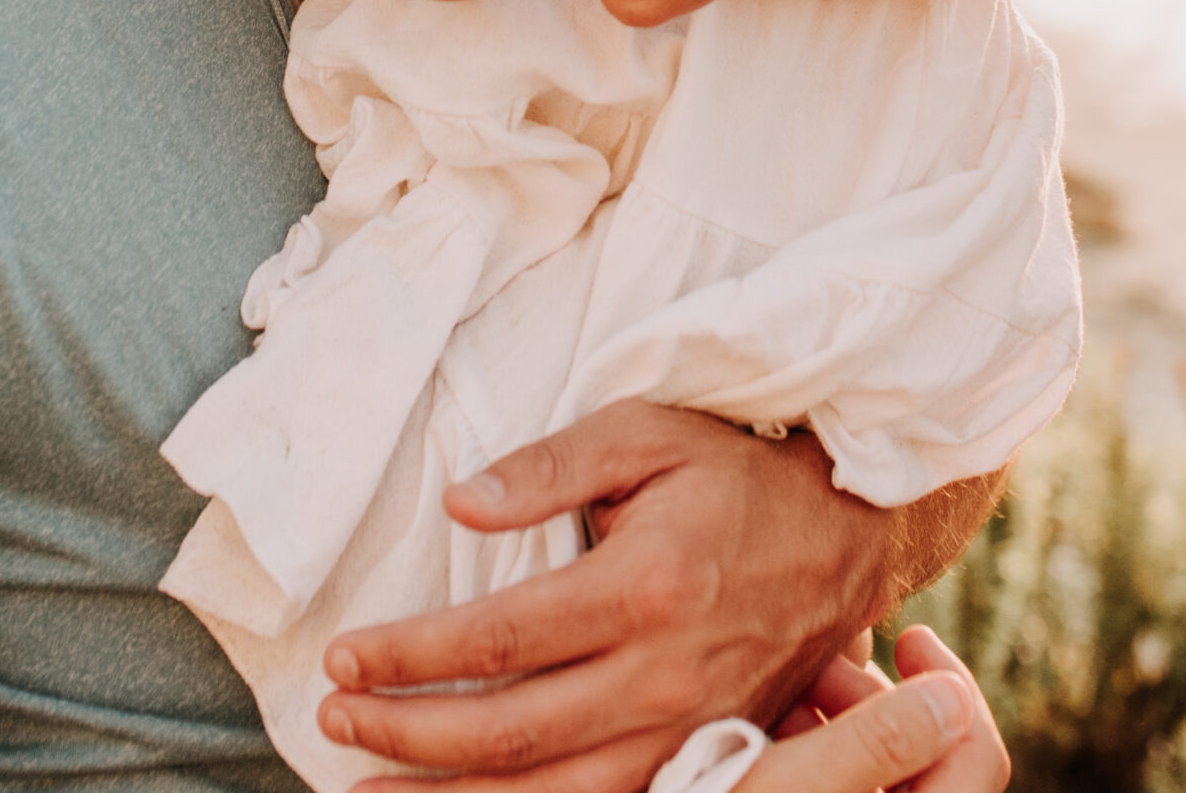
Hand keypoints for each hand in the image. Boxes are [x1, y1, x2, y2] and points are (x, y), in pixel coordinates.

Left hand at [317, 398, 892, 792]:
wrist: (851, 528)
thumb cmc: (734, 470)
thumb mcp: (643, 432)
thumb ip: (548, 467)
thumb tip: (458, 504)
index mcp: (643, 588)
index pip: (498, 641)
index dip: (408, 658)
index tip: (341, 660)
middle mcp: (665, 675)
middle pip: (513, 732)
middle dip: (410, 737)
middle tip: (334, 725)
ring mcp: (690, 728)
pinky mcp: (709, 754)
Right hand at [756, 627, 1008, 789]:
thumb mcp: (790, 786)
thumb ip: (877, 742)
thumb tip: (953, 697)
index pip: (976, 756)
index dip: (953, 686)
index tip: (909, 636)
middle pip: (930, 755)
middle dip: (877, 698)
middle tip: (813, 671)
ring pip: (887, 766)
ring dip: (844, 720)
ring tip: (782, 700)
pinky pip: (850, 782)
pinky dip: (823, 750)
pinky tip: (772, 732)